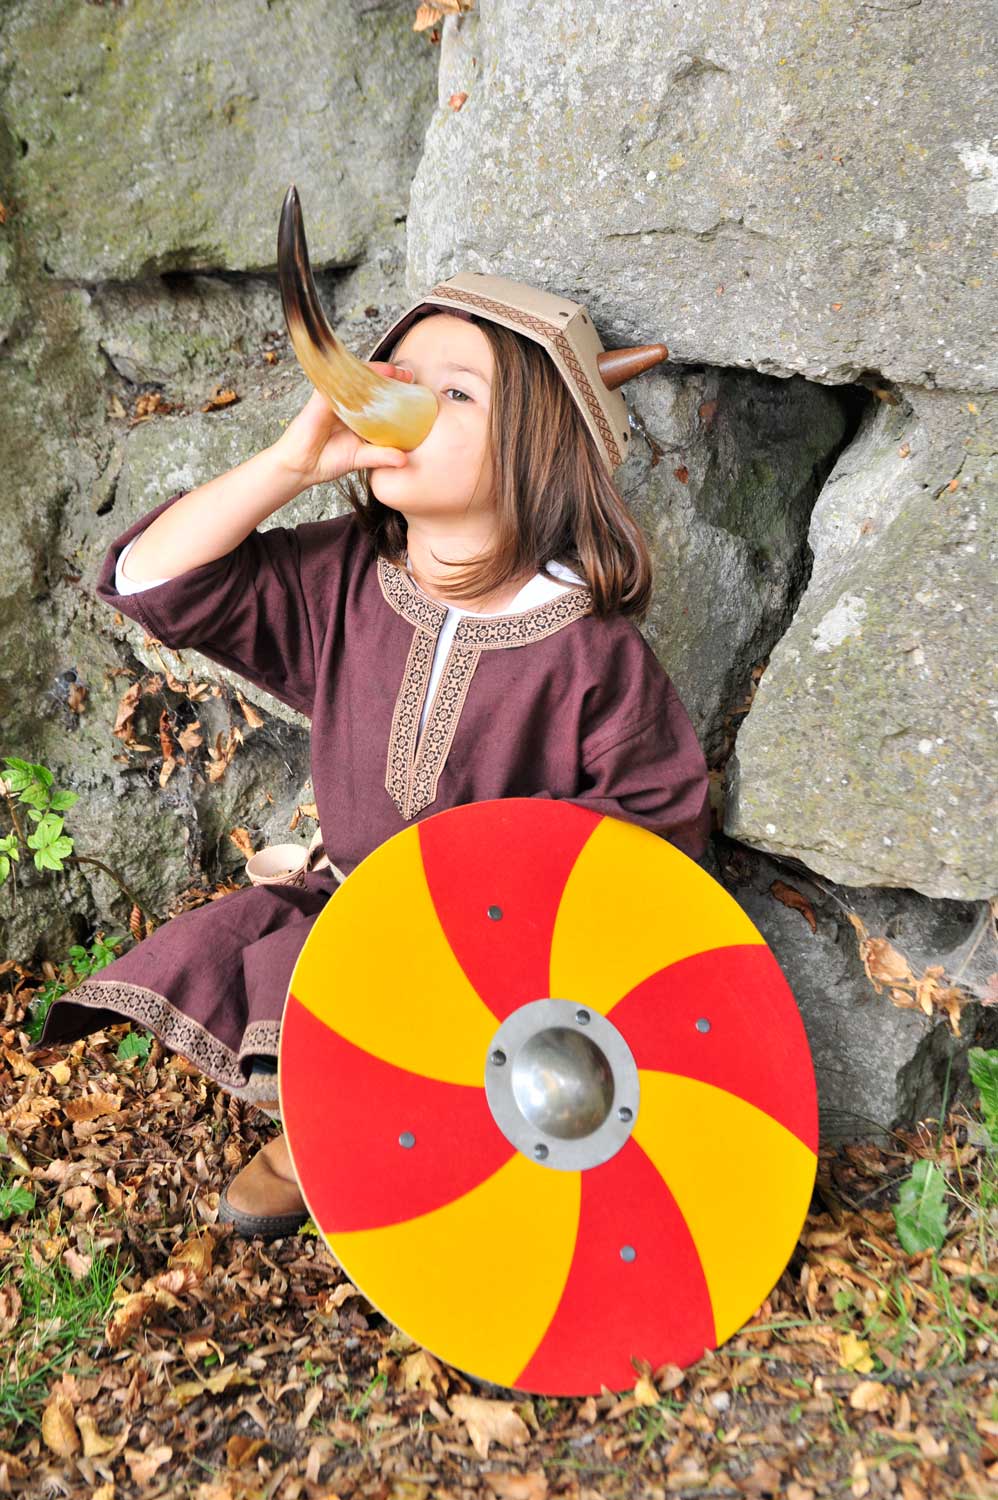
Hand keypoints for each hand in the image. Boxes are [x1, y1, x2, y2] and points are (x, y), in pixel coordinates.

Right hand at [270, 362, 415, 487]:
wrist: (301, 468)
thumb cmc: (328, 460)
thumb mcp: (361, 458)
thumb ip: (382, 456)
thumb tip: (405, 460)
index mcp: (356, 413)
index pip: (376, 394)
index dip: (393, 387)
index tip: (412, 385)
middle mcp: (345, 403)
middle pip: (367, 381)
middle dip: (387, 374)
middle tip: (408, 374)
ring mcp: (332, 399)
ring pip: (353, 377)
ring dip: (373, 371)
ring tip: (392, 370)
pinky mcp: (320, 400)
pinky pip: (335, 383)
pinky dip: (349, 376)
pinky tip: (364, 374)